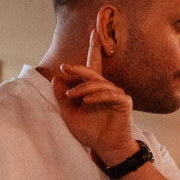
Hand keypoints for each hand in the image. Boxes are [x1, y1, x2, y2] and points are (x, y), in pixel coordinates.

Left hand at [51, 31, 136, 162]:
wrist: (105, 148)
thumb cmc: (90, 132)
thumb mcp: (70, 115)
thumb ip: (62, 97)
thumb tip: (56, 78)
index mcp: (94, 88)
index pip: (92, 65)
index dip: (94, 48)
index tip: (93, 31)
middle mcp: (106, 87)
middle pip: (93, 71)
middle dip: (79, 68)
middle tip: (65, 67)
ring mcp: (116, 93)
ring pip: (98, 83)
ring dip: (82, 88)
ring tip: (70, 96)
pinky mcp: (124, 102)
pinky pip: (110, 94)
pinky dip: (97, 96)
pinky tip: (87, 102)